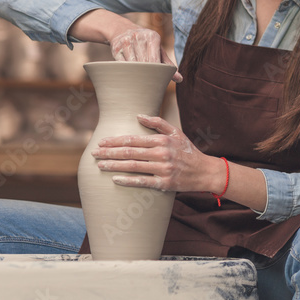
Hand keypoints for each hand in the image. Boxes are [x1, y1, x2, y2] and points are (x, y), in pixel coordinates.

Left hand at [90, 115, 222, 191]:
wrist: (204, 171)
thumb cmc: (188, 151)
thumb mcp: (176, 132)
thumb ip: (158, 123)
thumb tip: (138, 115)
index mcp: (163, 140)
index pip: (133, 139)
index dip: (115, 141)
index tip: (102, 142)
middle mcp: (162, 153)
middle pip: (130, 152)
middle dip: (109, 153)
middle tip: (94, 153)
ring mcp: (163, 169)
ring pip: (133, 166)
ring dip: (114, 166)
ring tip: (100, 165)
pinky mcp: (164, 183)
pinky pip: (142, 182)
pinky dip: (128, 180)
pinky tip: (115, 179)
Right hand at [110, 28, 182, 82]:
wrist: (122, 29)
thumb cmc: (145, 42)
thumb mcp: (157, 49)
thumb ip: (167, 64)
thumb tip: (180, 79)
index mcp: (152, 37)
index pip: (155, 59)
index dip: (155, 72)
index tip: (156, 81)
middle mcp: (139, 37)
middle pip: (143, 62)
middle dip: (146, 74)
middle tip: (148, 84)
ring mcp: (126, 41)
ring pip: (132, 63)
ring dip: (136, 73)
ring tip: (139, 81)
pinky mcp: (115, 47)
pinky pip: (121, 63)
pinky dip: (126, 70)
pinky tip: (130, 75)